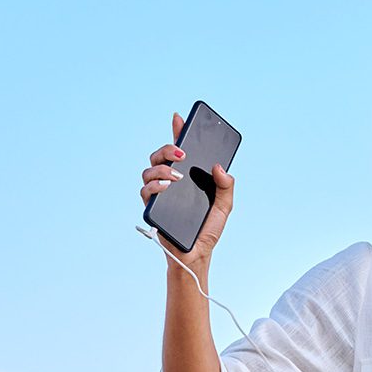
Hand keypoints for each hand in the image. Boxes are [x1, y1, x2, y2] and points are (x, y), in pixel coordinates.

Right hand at [139, 111, 234, 269]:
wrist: (197, 254)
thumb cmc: (208, 230)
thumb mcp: (225, 205)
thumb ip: (226, 185)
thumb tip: (219, 166)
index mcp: (187, 178)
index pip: (179, 151)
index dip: (177, 132)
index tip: (179, 118)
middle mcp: (170, 182)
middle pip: (160, 156)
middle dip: (168, 148)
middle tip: (182, 153)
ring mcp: (159, 194)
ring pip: (148, 170)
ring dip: (162, 168)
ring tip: (176, 176)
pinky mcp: (152, 208)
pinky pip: (145, 191)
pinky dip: (154, 186)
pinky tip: (166, 186)